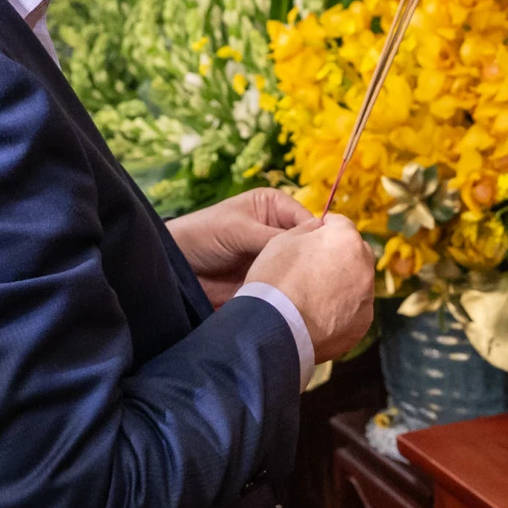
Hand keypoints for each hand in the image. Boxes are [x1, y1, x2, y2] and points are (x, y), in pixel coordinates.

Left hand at [169, 188, 315, 305]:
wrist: (178, 265)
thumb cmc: (204, 233)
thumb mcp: (239, 229)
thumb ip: (273, 236)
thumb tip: (309, 246)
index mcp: (274, 206)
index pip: (306, 220)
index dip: (318, 237)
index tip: (329, 255)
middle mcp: (277, 229)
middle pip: (306, 245)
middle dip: (312, 260)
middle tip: (322, 277)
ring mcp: (272, 255)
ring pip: (298, 267)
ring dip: (303, 279)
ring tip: (313, 292)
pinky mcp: (267, 278)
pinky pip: (285, 285)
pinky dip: (291, 292)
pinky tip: (298, 301)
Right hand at [242, 213, 375, 362]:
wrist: (273, 328)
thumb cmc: (274, 279)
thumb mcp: (283, 240)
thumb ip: (307, 228)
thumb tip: (319, 227)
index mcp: (346, 239)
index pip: (341, 224)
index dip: (326, 229)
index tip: (314, 237)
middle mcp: (364, 266)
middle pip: (356, 253)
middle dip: (340, 255)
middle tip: (315, 267)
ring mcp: (366, 297)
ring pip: (357, 283)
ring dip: (343, 284)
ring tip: (316, 296)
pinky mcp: (361, 324)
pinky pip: (355, 311)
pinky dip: (343, 310)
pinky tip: (321, 315)